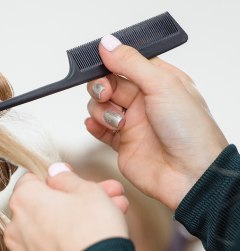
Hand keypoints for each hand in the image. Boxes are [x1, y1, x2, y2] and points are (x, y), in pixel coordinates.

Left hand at [5, 163, 128, 250]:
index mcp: (25, 200)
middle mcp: (14, 228)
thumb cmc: (94, 233)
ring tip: (93, 235)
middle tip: (97, 209)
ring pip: (39, 238)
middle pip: (38, 212)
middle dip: (65, 209)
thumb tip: (56, 172)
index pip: (31, 182)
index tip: (72, 189)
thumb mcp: (89, 191)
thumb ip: (67, 179)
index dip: (55, 184)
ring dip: (62, 233)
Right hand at [85, 35, 227, 209]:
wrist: (189, 174)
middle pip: (109, 84)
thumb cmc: (190, 132)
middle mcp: (145, 101)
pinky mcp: (122, 144)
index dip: (112, 65)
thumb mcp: (162, 85)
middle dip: (101, 87)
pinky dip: (93, 126)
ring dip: (101, 111)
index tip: (104, 67)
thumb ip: (131, 64)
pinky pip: (99, 130)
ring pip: (100, 107)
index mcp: (161, 82)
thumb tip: (108, 45)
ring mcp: (133, 123)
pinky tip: (98, 126)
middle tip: (106, 95)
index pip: (127, 64)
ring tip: (117, 122)